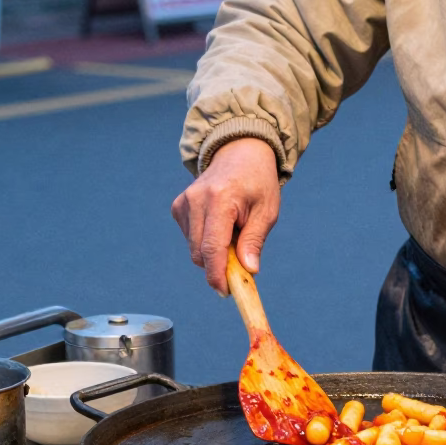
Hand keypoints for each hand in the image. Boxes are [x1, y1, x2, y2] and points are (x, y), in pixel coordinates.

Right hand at [171, 137, 280, 293]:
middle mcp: (196, 199)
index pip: (212, 247)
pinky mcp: (178, 206)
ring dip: (212, 252)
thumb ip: (254, 241)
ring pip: (193, 248)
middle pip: (199, 252)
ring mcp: (184, 202)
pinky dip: (204, 241)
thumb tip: (248, 270)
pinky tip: (219, 225)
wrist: (240, 153)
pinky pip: (189, 238)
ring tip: (233, 232)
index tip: (225, 291)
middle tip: (240, 262)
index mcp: (220, 199)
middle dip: (218, 266)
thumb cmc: (257, 182)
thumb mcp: (266, 211)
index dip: (217, 274)